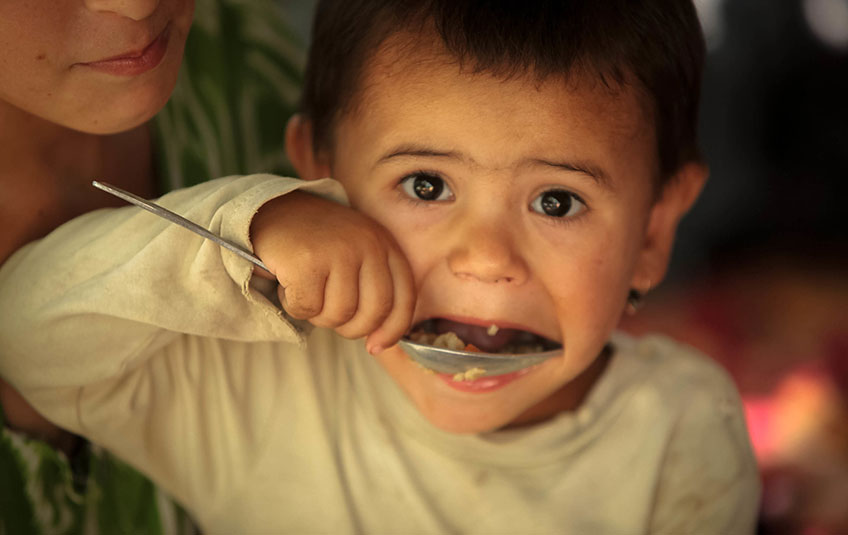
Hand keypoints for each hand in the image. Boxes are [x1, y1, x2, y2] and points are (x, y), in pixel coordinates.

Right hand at [250, 191, 414, 353]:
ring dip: (317, 315)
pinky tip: (289, 285)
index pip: (403, 298)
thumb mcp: (358, 255)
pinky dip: (293, 306)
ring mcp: (338, 251)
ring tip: (307, 292)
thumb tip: (380, 341)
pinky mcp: (307, 261)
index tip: (375, 345)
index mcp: (385, 244)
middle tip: (330, 316)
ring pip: (338, 314)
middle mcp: (368, 244)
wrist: (272, 210)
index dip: (392, 330)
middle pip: (372, 313)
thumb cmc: (317, 244)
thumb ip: (374, 288)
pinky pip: (307, 308)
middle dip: (350, 328)